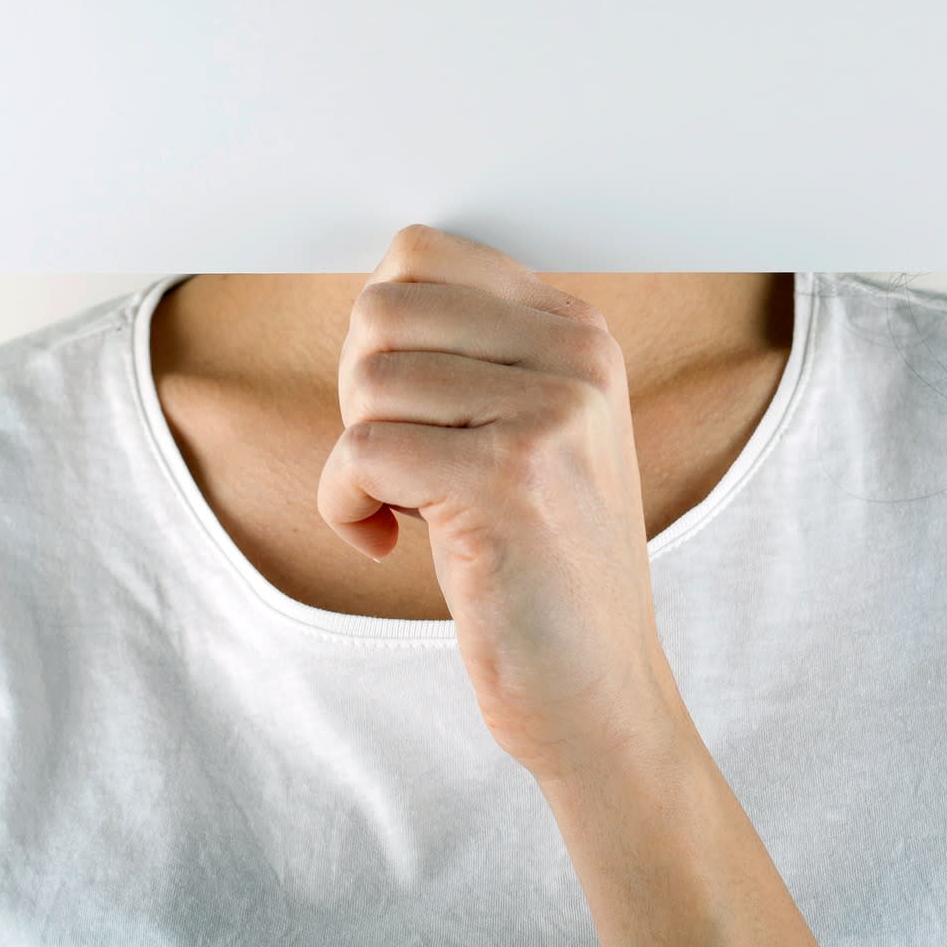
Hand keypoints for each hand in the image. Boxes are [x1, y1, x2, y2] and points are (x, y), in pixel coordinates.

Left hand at [316, 224, 690, 785]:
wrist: (601, 691)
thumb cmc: (542, 565)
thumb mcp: (534, 433)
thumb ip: (473, 356)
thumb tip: (368, 301)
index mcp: (578, 333)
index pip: (421, 254)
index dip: (381, 334)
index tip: (408, 405)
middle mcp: (576, 358)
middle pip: (382, 310)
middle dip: (360, 392)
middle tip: (397, 460)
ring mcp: (551, 415)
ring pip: (369, 381)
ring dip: (357, 455)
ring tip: (406, 503)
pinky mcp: (509, 479)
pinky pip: (361, 452)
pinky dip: (345, 505)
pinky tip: (388, 540)